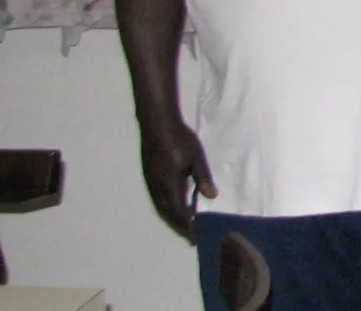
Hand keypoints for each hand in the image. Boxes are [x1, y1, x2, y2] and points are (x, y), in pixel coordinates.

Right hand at [137, 118, 215, 239]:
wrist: (157, 124)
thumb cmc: (179, 139)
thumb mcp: (196, 158)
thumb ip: (203, 178)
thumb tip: (211, 197)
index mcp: (170, 185)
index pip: (178, 212)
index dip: (186, 225)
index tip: (194, 235)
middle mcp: (157, 187)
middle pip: (167, 213)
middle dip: (179, 224)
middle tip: (190, 233)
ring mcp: (151, 181)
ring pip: (160, 206)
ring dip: (171, 216)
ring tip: (184, 222)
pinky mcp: (149, 174)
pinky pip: (157, 198)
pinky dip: (166, 206)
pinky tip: (174, 203)